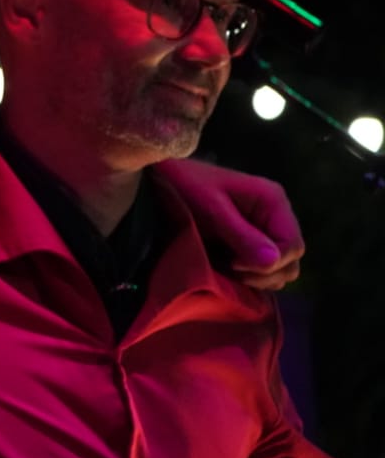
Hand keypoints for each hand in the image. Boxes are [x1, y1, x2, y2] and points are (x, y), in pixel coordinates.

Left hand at [156, 158, 304, 288]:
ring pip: (278, 269)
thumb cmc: (187, 188)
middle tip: (230, 269)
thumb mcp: (212, 211)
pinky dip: (246, 275)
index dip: (270, 263)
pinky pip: (261, 269)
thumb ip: (242, 236)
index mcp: (273, 202)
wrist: (165, 180)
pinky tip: (223, 268)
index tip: (235, 264)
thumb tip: (272, 261)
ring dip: (255, 277)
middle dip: (264, 273)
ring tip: (225, 267)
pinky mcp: (251, 241)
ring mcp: (265, 229)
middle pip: (290, 262)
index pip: (293, 247)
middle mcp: (276, 216)